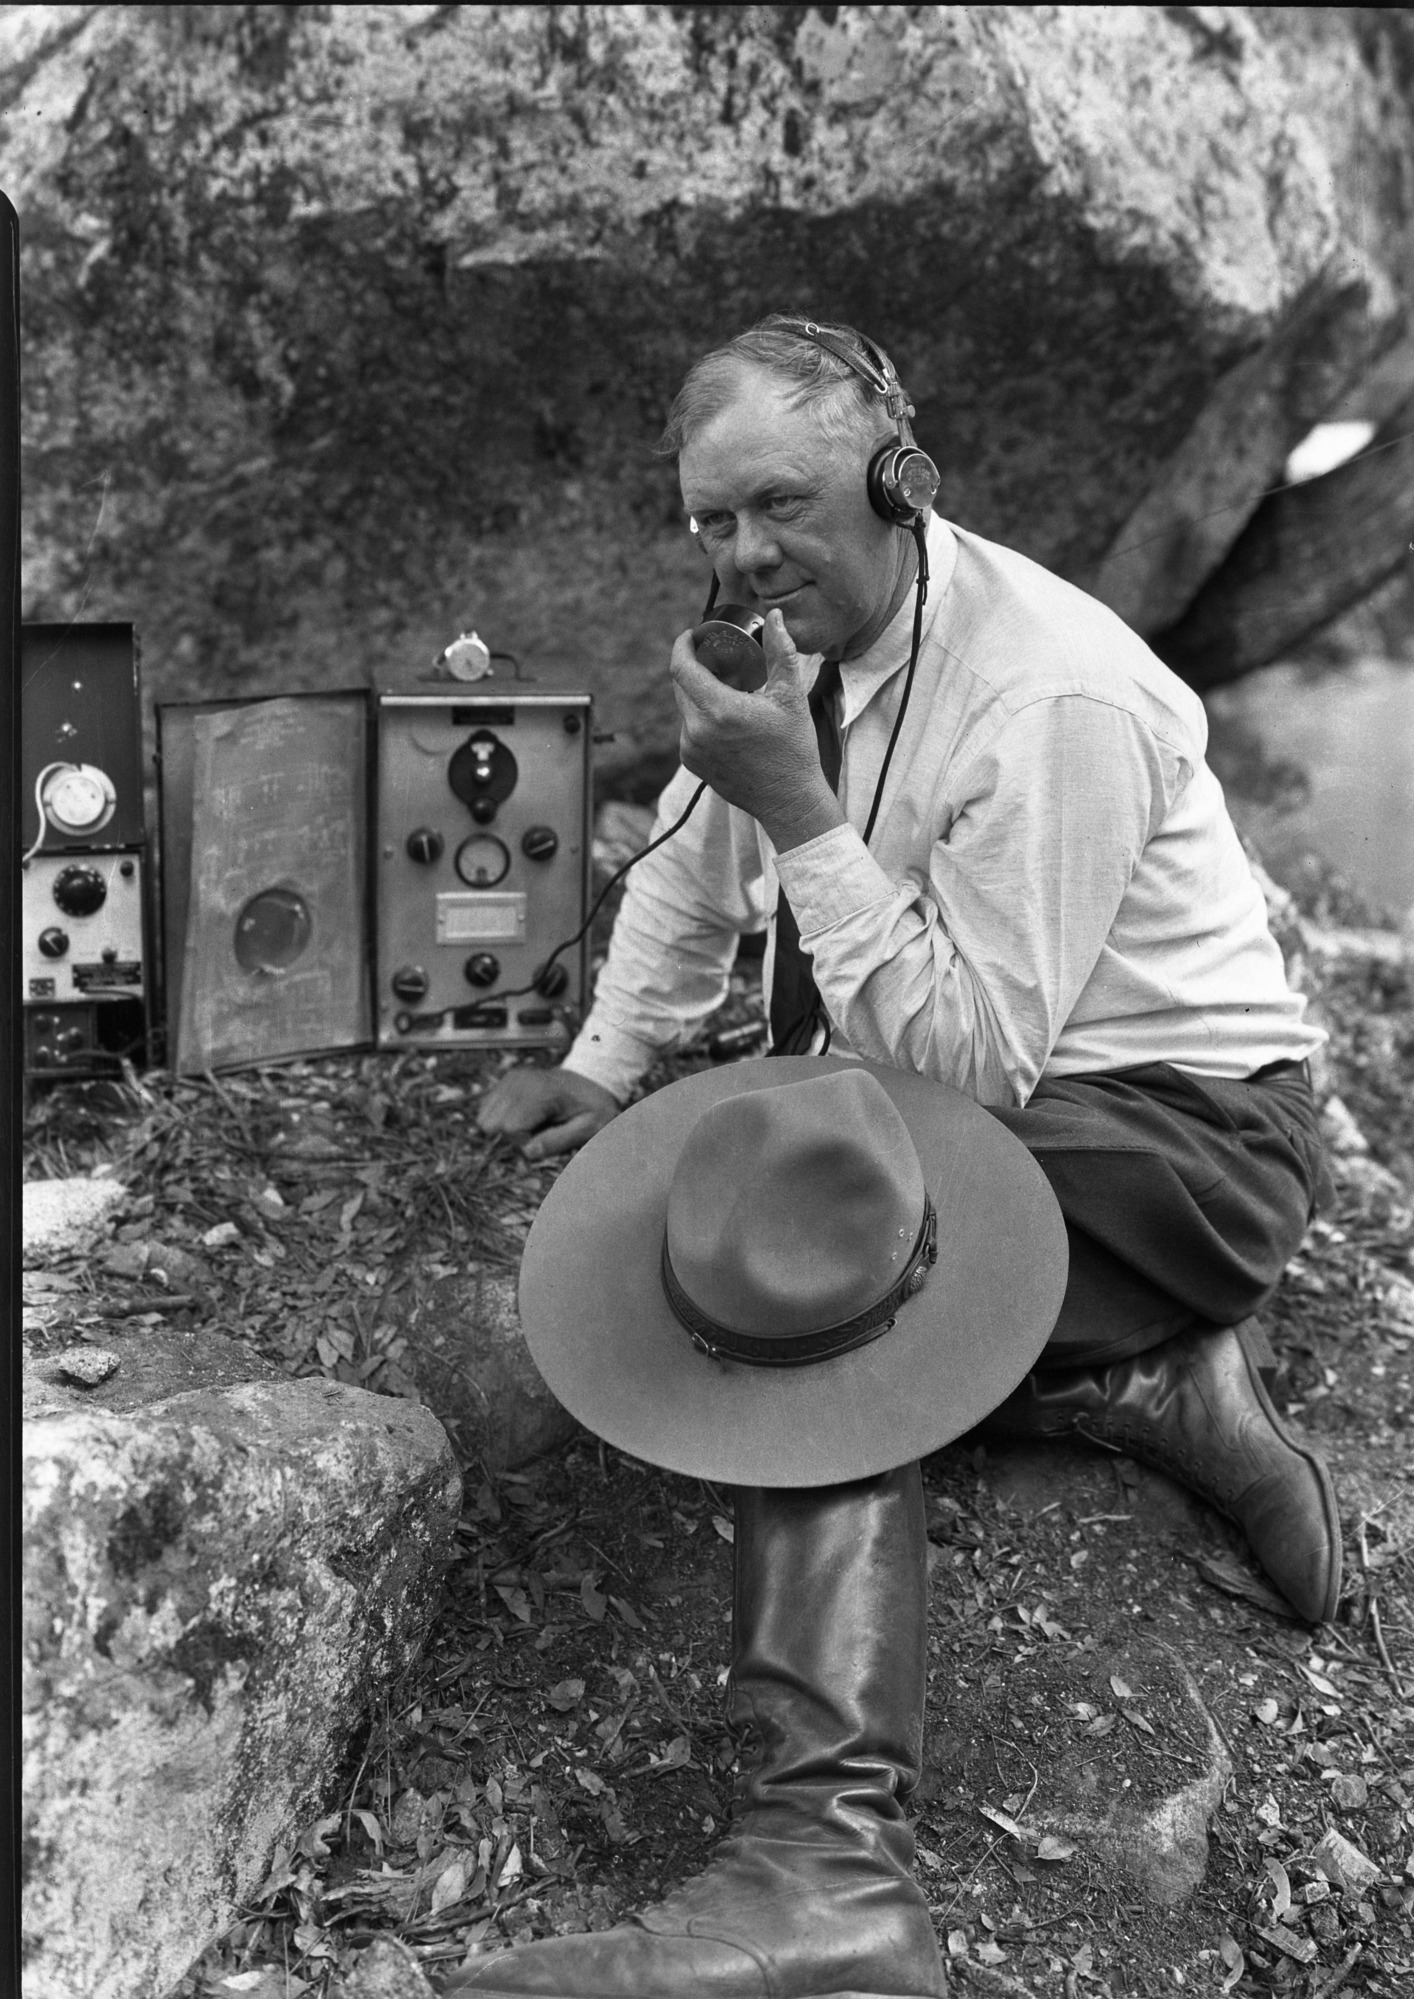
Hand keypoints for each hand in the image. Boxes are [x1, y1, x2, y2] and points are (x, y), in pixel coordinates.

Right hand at [476, 1065, 620, 1160]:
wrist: (594, 1081)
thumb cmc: (593, 1107)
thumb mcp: (588, 1128)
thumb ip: (558, 1141)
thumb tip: (527, 1152)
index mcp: (541, 1093)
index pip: (510, 1128)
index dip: (523, 1142)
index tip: (544, 1138)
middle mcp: (519, 1082)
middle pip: (490, 1124)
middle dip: (510, 1137)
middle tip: (537, 1132)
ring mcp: (510, 1079)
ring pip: (484, 1118)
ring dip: (504, 1128)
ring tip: (531, 1124)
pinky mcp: (506, 1081)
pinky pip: (487, 1110)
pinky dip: (501, 1118)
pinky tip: (524, 1116)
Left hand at [670, 610, 845, 852]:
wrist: (789, 799)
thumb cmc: (793, 748)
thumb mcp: (791, 696)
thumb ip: (781, 652)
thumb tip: (775, 617)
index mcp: (719, 710)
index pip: (682, 667)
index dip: (682, 645)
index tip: (692, 635)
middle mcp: (697, 730)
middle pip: (680, 684)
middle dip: (693, 666)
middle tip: (715, 657)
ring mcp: (691, 748)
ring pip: (685, 707)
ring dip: (699, 692)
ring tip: (725, 689)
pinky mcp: (691, 762)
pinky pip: (688, 728)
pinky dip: (701, 716)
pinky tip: (725, 718)